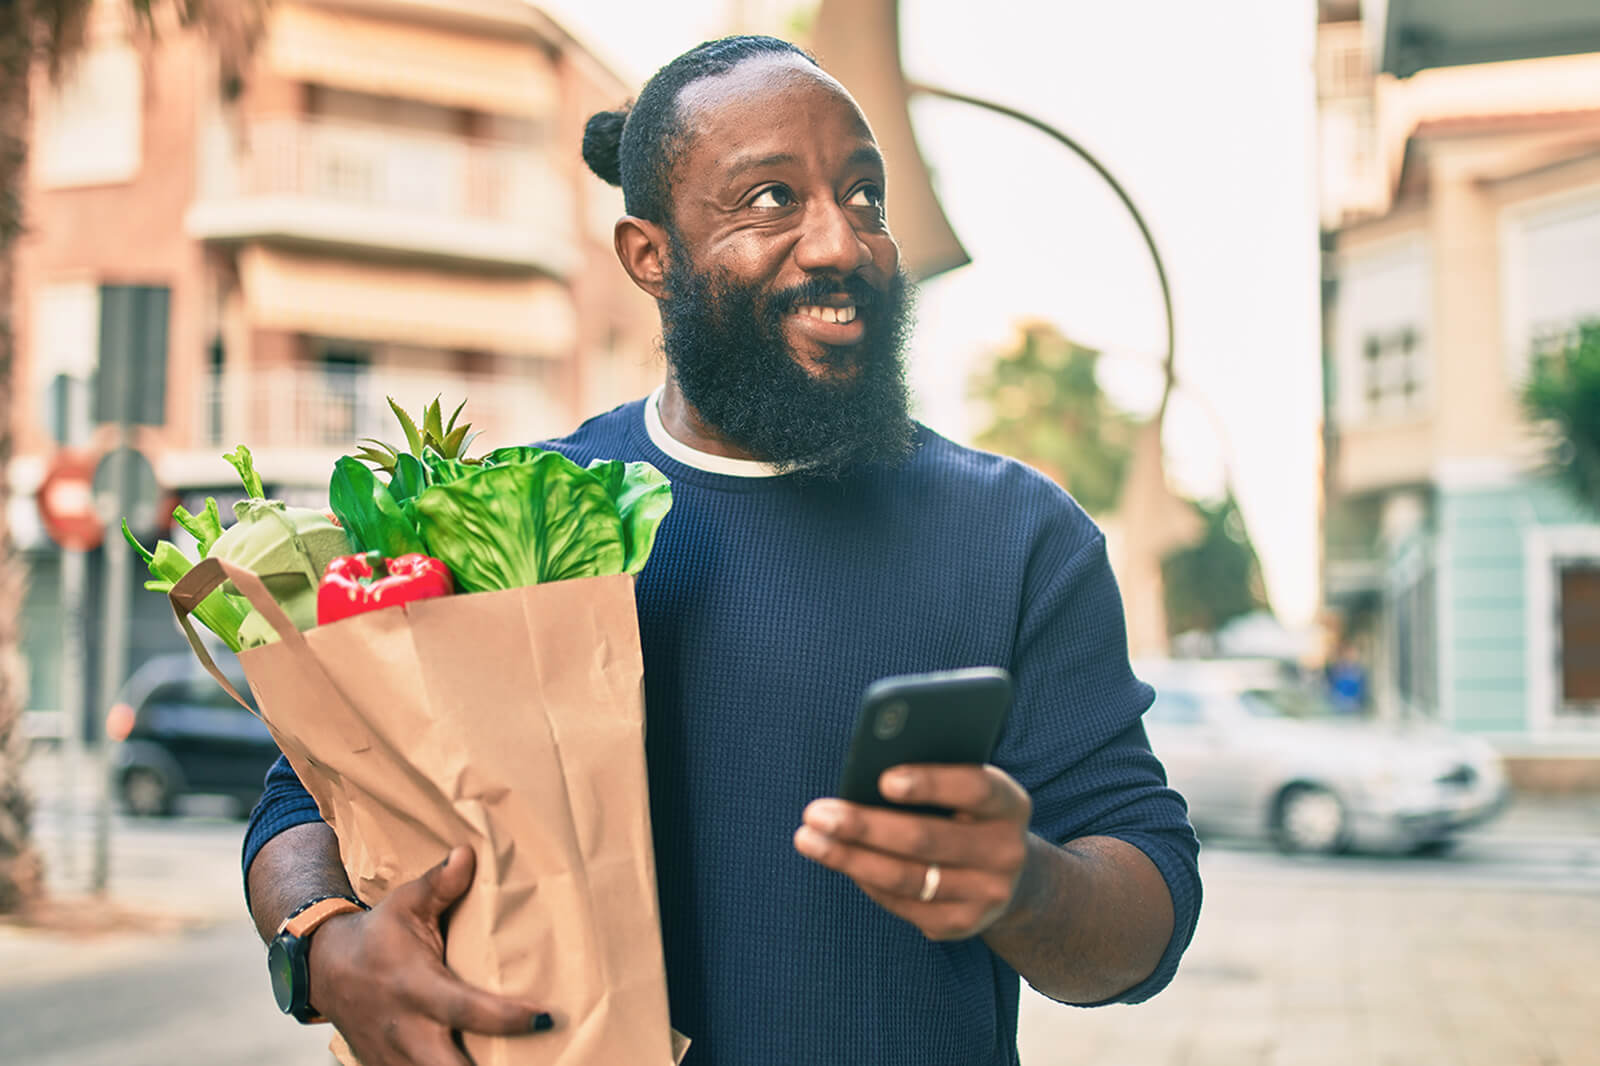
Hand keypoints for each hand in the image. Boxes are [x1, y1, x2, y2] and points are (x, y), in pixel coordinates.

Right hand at [307, 846, 553, 1065]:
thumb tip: (468, 853)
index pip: (467, 1010)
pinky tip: (479, 1064)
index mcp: (415, 987)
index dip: (507, 1018)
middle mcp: (406, 1030)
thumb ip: (440, 883)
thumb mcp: (405, 903)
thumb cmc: (375, 935)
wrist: (323, 969)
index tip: (544, 1018)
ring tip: (518, 1063)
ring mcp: (394, 1057)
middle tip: (532, 1060)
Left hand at [793, 764, 1033, 940]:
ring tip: (809, 838)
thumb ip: (932, 774)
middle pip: (926, 840)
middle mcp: (1006, 853)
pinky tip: (838, 859)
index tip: (883, 779)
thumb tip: (865, 771)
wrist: (1008, 874)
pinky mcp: (961, 924)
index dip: (931, 783)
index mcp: (1010, 804)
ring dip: (850, 858)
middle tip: (816, 813)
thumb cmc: (967, 811)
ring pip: (906, 878)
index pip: (975, 789)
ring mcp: (986, 894)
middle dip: (865, 826)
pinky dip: (865, 880)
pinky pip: (902, 904)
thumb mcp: (965, 787)